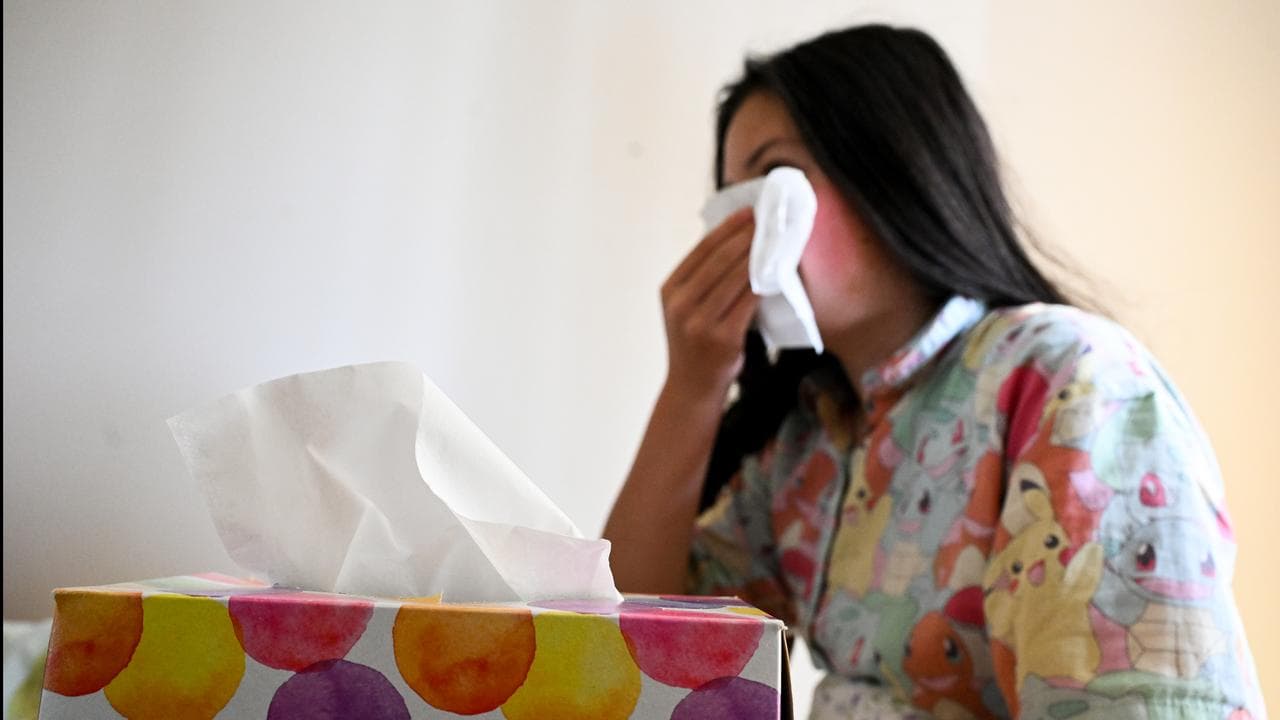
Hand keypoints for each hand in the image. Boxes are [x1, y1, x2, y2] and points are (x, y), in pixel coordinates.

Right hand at [660, 207, 759, 401]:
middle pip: (719, 260)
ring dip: (759, 255)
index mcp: (670, 290)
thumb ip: (701, 281)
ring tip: (777, 240)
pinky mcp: (722, 338)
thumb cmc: (694, 345)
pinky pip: (749, 301)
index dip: (727, 228)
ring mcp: (700, 322)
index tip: (749, 213)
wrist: (691, 387)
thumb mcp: (685, 308)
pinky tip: (777, 271)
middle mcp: (680, 305)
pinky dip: (764, 283)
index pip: (701, 250)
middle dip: (747, 236)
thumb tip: (735, 243)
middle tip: (769, 220)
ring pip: (736, 277)